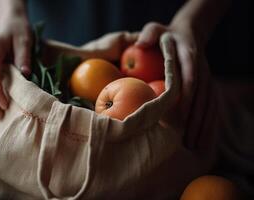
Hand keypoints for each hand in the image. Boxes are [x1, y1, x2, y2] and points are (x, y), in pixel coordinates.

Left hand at [136, 21, 210, 147]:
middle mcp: (202, 69)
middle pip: (202, 96)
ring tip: (193, 146)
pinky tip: (202, 139)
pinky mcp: (207, 86)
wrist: (188, 33)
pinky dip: (209, 122)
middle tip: (186, 140)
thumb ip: (149, 34)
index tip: (180, 113)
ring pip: (209, 104)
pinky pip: (212, 106)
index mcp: (189, 56)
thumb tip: (140, 44)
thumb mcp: (155, 28)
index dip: (187, 95)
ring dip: (203, 125)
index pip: (190, 76)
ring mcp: (206, 79)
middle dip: (195, 118)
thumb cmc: (165, 35)